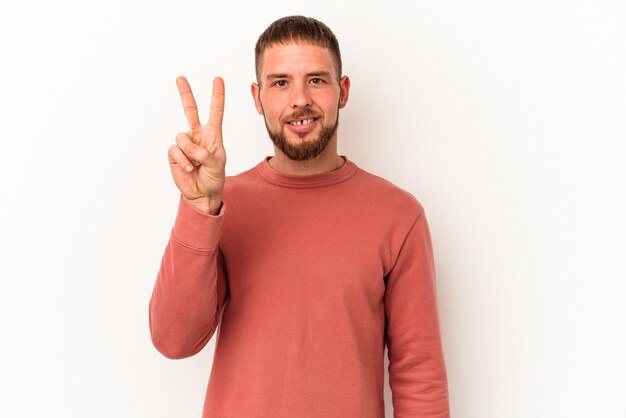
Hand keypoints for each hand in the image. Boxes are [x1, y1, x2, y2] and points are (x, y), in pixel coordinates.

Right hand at [168, 76, 225, 214]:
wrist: (202, 193)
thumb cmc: (214, 177)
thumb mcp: (217, 165)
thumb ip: (205, 153)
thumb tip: (189, 146)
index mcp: (212, 135)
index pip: (215, 112)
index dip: (217, 96)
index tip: (218, 80)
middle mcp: (197, 135)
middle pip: (191, 110)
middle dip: (185, 94)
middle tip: (180, 78)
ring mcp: (185, 144)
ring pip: (182, 137)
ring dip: (190, 152)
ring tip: (196, 164)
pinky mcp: (174, 153)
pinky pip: (175, 150)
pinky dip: (183, 160)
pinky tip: (189, 168)